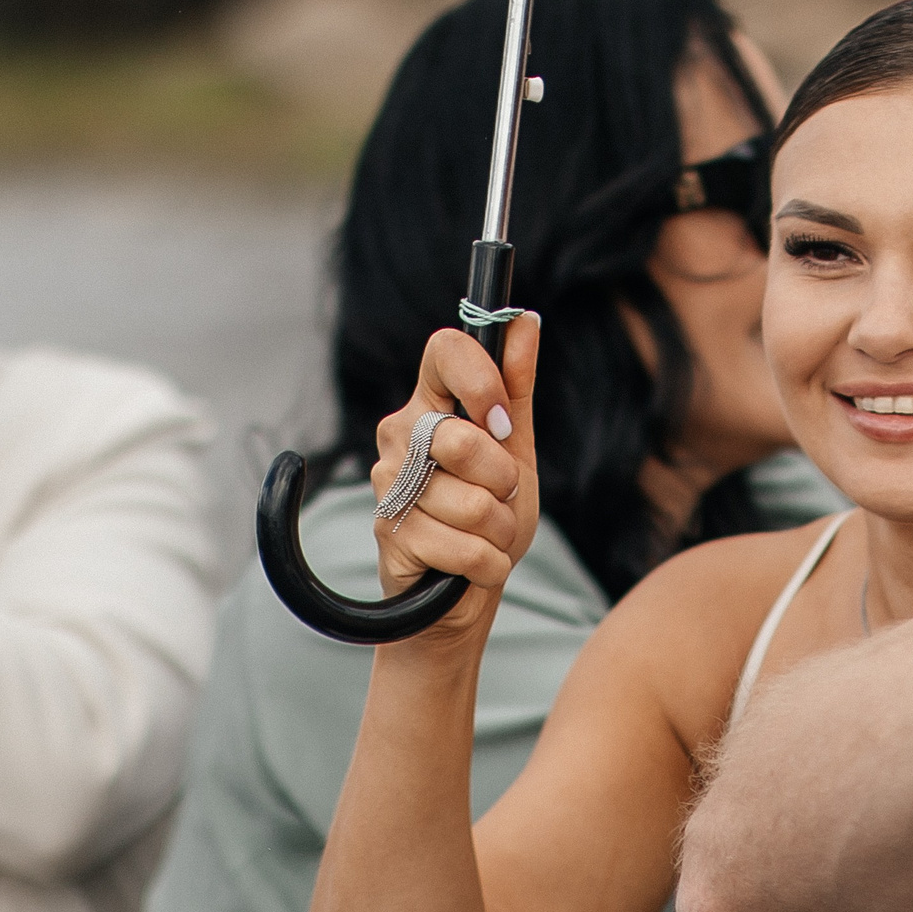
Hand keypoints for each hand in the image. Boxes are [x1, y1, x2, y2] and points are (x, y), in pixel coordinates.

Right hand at [370, 317, 539, 636]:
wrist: (465, 591)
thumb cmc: (491, 514)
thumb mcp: (515, 449)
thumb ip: (516, 388)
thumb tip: (525, 320)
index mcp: (431, 405)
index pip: (445, 350)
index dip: (482, 381)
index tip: (501, 421)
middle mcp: (399, 436)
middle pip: (461, 438)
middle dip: (502, 481)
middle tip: (501, 497)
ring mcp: (388, 485)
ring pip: (472, 502)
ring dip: (500, 530)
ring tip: (487, 535)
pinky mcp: (390, 533)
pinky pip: (467, 547)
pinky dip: (489, 563)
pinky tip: (475, 564)